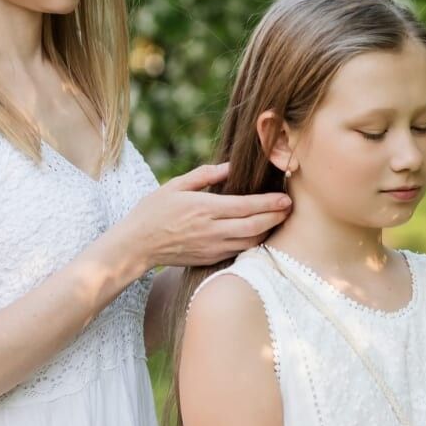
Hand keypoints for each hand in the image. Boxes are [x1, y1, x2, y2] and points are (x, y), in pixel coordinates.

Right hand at [120, 162, 291, 269]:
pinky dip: (252, 243)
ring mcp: (213, 248)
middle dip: (277, 217)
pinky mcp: (210, 259)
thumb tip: (230, 166)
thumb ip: (205, 175)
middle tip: (289, 207)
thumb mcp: (175, 186)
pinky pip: (239, 252)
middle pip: (256, 227)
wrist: (136, 246)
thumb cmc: (153, 212)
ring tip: (277, 219)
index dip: (271, 203)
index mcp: (205, 208)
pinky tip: (257, 233)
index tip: (286, 197)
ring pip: (251, 242)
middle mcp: (213, 230)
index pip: (247, 206)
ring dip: (267, 231)